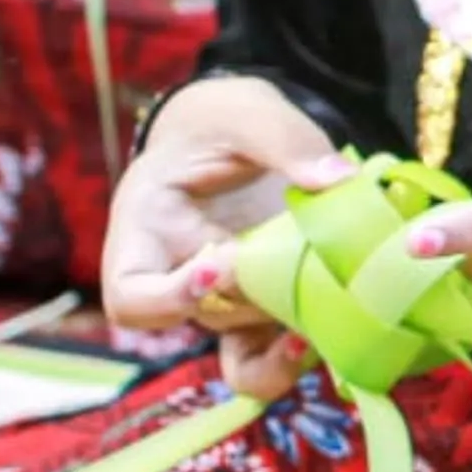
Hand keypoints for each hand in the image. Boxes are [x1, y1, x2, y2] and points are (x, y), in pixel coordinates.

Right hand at [103, 79, 351, 399]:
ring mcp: (225, 303)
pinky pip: (276, 354)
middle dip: (258, 301)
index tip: (218, 266)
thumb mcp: (244, 112)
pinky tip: (339, 330)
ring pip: (244, 358)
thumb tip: (338, 180)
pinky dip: (305, 354)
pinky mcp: (266, 309)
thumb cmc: (221, 121)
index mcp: (148, 232)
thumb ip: (284, 139)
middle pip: (209, 320)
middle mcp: (179, 282)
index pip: (132, 295)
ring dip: (285, 352)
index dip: (169, 299)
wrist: (234, 134)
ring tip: (321, 330)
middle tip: (303, 271)